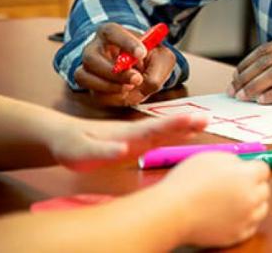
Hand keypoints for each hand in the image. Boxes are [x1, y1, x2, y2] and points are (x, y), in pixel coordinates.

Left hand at [50, 113, 207, 170]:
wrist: (64, 137)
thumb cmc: (72, 146)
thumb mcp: (83, 151)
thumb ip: (104, 150)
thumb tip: (124, 149)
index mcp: (126, 134)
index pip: (154, 127)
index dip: (174, 124)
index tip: (193, 119)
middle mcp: (135, 133)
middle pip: (165, 127)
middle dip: (186, 123)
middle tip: (207, 119)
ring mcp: (136, 137)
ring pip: (165, 131)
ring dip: (184, 127)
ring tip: (204, 123)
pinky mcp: (136, 144)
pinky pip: (160, 138)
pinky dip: (176, 135)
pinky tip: (187, 135)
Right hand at [74, 23, 175, 105]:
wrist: (142, 69)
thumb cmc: (150, 58)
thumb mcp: (162, 58)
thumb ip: (157, 68)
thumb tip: (144, 83)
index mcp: (111, 33)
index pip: (112, 32)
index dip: (126, 43)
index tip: (142, 53)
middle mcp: (94, 49)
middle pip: (91, 58)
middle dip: (114, 72)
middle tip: (137, 79)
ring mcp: (88, 68)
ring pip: (85, 77)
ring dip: (110, 87)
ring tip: (130, 88)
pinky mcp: (91, 87)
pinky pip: (94, 94)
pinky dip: (112, 97)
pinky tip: (126, 94)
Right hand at [157, 152, 270, 247]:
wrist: (173, 211)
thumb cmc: (187, 181)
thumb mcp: (211, 157)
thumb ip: (232, 160)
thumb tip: (241, 165)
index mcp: (247, 176)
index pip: (264, 169)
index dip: (253, 168)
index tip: (245, 170)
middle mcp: (251, 197)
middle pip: (264, 190)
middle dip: (254, 186)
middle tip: (238, 186)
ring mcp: (245, 219)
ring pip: (261, 210)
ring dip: (252, 204)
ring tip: (234, 202)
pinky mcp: (236, 235)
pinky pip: (250, 227)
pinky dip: (244, 221)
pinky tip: (232, 216)